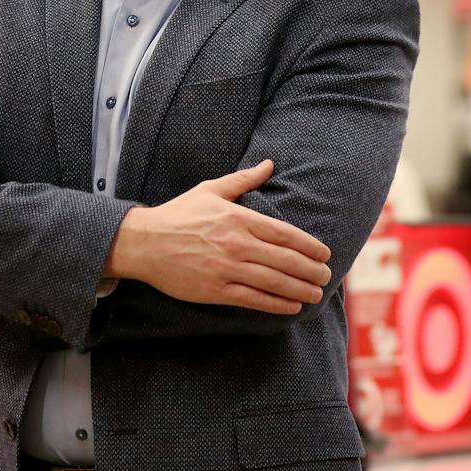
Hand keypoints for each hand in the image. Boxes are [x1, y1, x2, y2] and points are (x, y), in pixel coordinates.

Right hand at [103, 160, 332, 314]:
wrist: (143, 243)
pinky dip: (277, 304)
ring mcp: (226, 269)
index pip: (285, 234)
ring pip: (274, 282)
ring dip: (301, 290)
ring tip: (315, 293)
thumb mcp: (210, 190)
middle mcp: (236, 244)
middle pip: (286, 260)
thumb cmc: (178, 214)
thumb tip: (269, 164)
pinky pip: (254, 300)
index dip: (310, 246)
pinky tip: (291, 306)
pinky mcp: (215, 290)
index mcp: (237, 218)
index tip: (325, 254)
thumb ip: (243, 179)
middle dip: (312, 271)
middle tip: (326, 277)